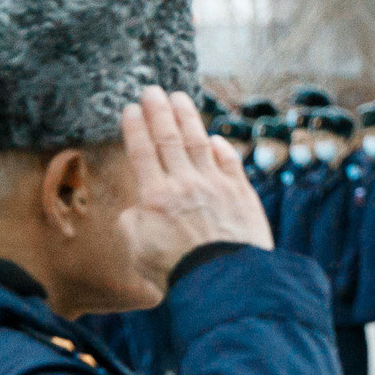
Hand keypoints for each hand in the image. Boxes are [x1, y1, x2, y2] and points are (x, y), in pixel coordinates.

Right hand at [117, 87, 269, 296]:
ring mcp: (217, 186)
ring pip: (199, 143)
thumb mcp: (137, 251)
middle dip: (159, 112)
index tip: (131, 109)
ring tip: (179, 98)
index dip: (136, 128)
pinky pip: (230, 163)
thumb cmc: (177, 272)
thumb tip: (137, 208)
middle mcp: (185, 184)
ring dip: (188, 118)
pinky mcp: (243, 195)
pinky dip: (221, 148)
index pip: (142, 152)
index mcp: (155, 196)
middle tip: (152, 91)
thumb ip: (131, 223)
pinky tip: (214, 138)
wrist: (225, 283)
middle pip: (169, 139)